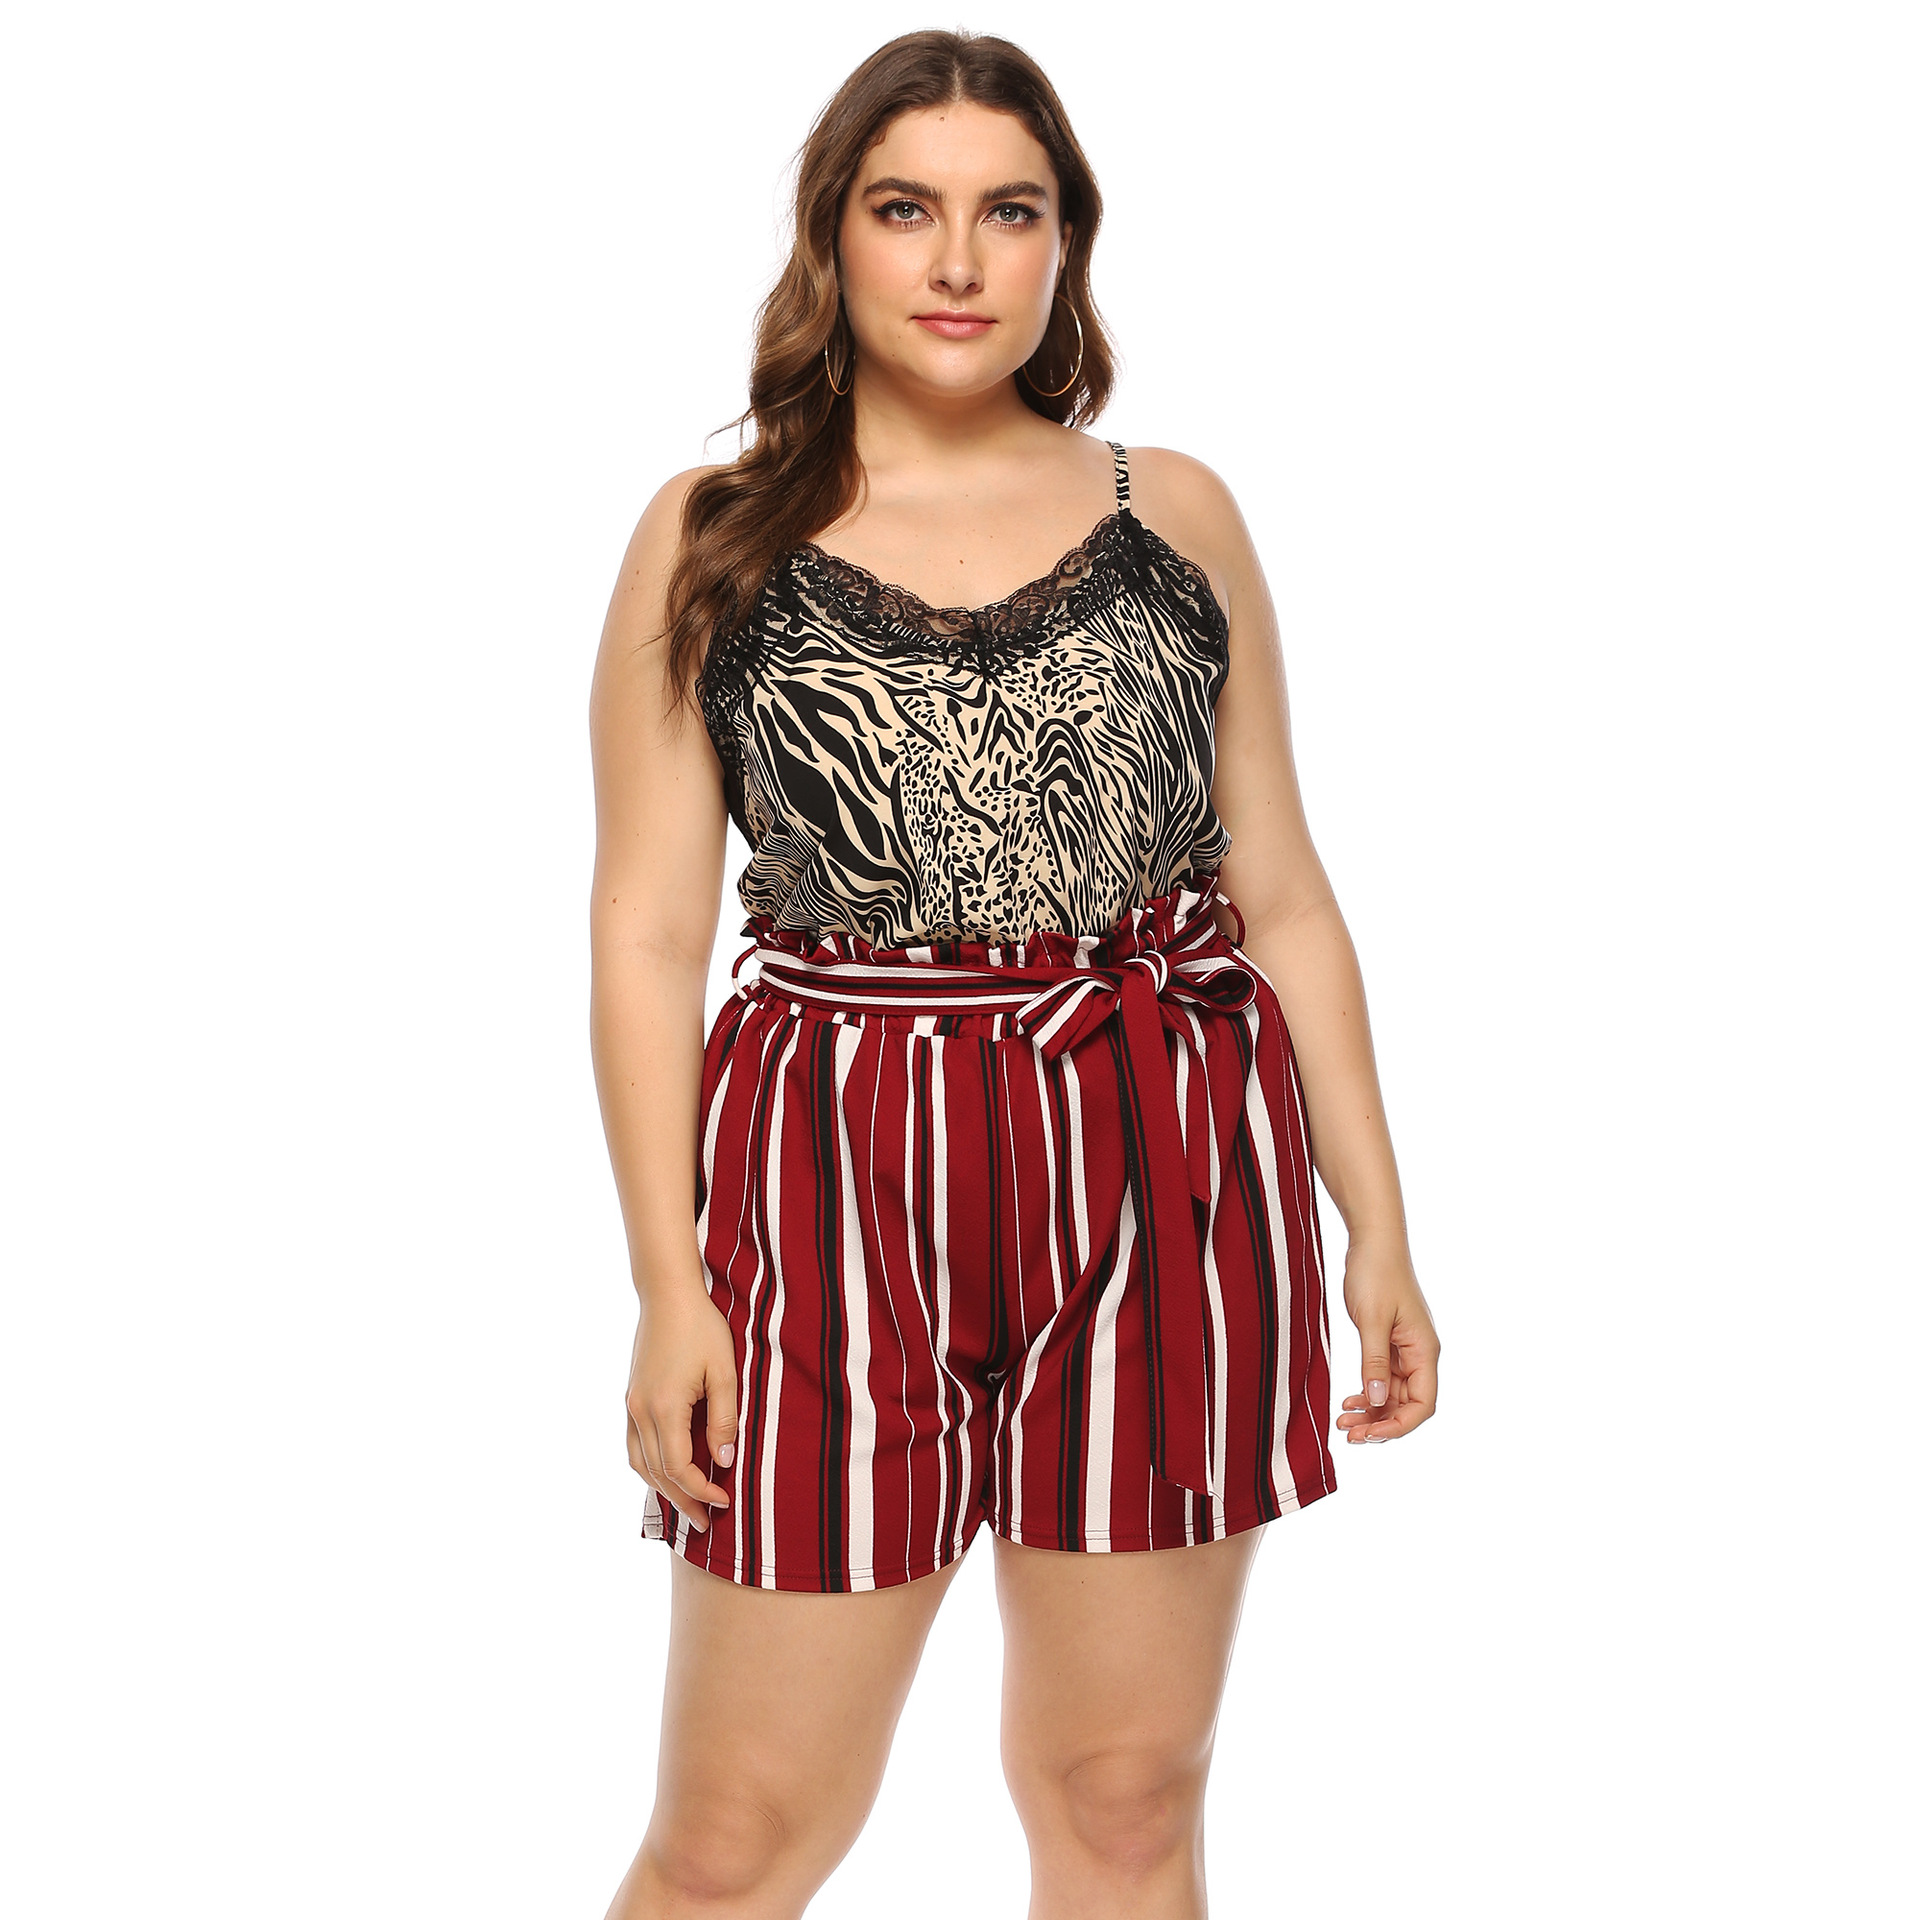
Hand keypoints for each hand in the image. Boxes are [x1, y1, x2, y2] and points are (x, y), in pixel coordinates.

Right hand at [625, 1277, 739, 1530]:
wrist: (668, 1295)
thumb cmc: (702, 1328)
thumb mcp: (725, 1372)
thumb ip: (724, 1418)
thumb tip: (725, 1460)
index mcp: (664, 1407)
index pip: (679, 1467)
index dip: (701, 1489)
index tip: (725, 1500)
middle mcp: (640, 1411)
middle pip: (657, 1472)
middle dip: (682, 1500)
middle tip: (706, 1523)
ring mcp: (631, 1404)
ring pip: (640, 1463)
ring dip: (662, 1488)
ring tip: (687, 1506)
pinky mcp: (631, 1397)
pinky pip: (633, 1445)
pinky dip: (648, 1466)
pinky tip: (666, 1473)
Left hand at [1335, 1236, 1438, 1443]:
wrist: (1373, 1241)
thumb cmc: (1376, 1273)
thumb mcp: (1371, 1319)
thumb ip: (1373, 1361)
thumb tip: (1376, 1400)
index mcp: (1424, 1350)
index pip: (1423, 1404)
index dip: (1399, 1425)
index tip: (1369, 1434)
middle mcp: (1419, 1354)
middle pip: (1407, 1404)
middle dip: (1380, 1423)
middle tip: (1348, 1434)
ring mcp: (1404, 1349)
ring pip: (1392, 1394)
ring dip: (1371, 1411)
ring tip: (1342, 1421)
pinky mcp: (1388, 1342)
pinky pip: (1382, 1378)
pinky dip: (1367, 1392)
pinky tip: (1349, 1401)